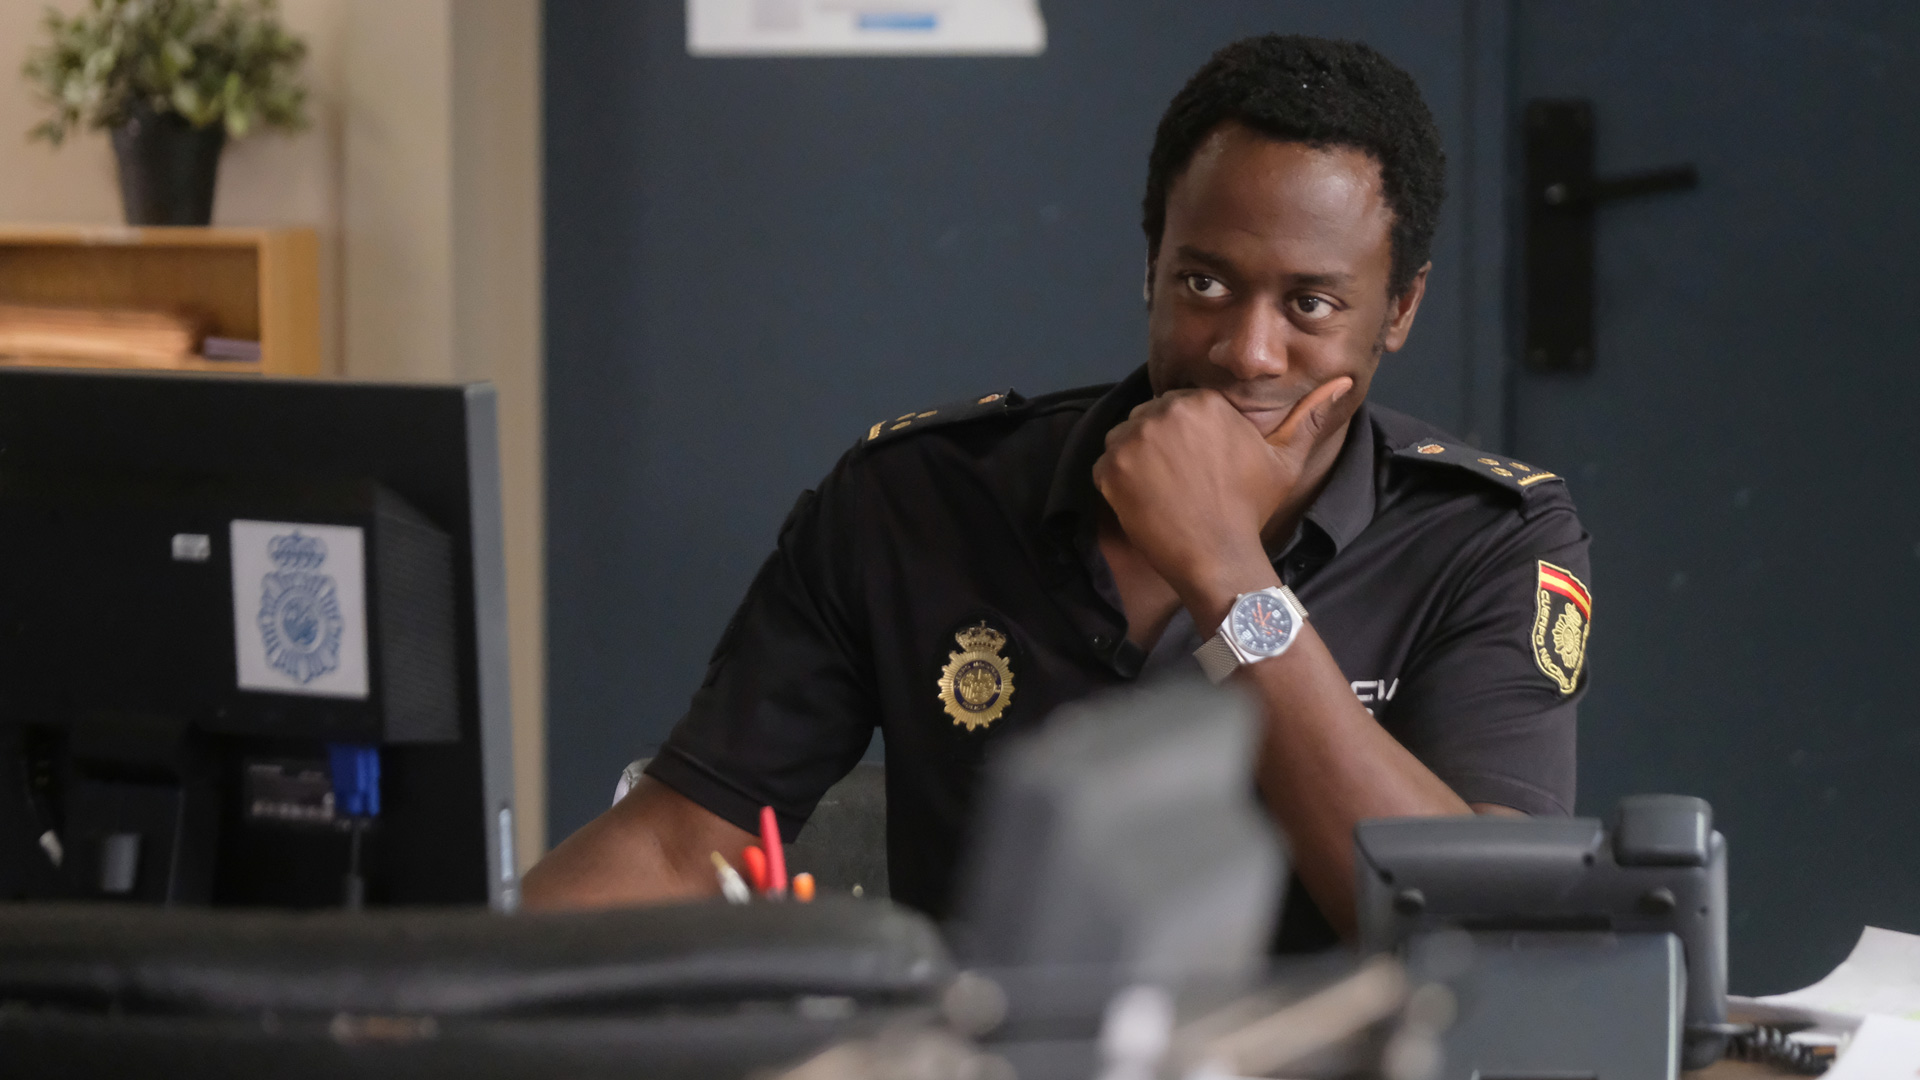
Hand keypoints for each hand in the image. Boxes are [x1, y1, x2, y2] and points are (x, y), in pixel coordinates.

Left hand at [1091, 377, 1352, 595]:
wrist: (1218, 556)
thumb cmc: (1251, 508)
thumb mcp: (1286, 459)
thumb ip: (1309, 415)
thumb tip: (1346, 382)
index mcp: (1204, 402)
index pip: (1181, 406)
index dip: (1188, 437)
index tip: (1199, 466)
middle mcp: (1166, 411)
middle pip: (1151, 418)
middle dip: (1161, 444)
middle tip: (1180, 481)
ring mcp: (1133, 439)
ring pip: (1126, 439)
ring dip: (1137, 460)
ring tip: (1163, 491)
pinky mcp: (1110, 468)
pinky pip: (1105, 466)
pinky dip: (1117, 484)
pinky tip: (1145, 503)